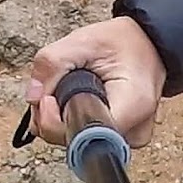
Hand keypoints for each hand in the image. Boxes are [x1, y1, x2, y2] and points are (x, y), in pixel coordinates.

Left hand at [25, 16, 166, 147]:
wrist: (150, 45)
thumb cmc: (124, 42)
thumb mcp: (85, 40)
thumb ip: (53, 62)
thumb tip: (33, 97)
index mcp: (132, 106)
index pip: (83, 136)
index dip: (55, 122)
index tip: (49, 98)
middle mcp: (133, 131)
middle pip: (74, 141)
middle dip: (52, 115)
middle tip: (58, 82)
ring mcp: (127, 139)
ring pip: (74, 141)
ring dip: (60, 116)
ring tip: (72, 86)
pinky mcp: (118, 139)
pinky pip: (82, 138)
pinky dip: (70, 119)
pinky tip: (77, 98)